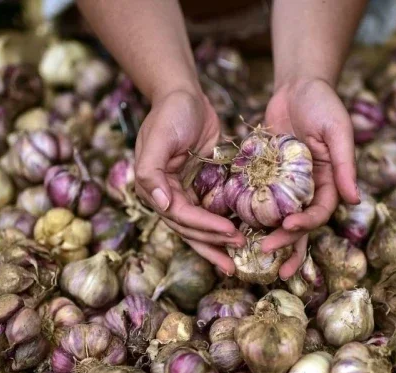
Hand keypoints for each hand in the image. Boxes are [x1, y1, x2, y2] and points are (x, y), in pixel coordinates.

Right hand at [134, 90, 245, 272]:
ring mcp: (186, 192)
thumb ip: (152, 171)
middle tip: (238, 253)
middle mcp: (168, 195)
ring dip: (218, 241)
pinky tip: (243, 233)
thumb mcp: (159, 137)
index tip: (229, 232)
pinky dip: (225, 223)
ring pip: (201, 225)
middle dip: (213, 243)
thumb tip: (160, 205)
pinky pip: (214, 210)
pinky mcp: (202, 186)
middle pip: (190, 228)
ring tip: (240, 255)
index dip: (204, 227)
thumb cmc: (171, 112)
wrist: (185, 94)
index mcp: (154, 187)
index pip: (180, 216)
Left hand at [262, 77, 360, 278]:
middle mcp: (307, 189)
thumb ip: (345, 164)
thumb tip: (354, 199)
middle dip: (284, 242)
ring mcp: (284, 185)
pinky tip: (232, 226)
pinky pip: (255, 198)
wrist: (297, 86)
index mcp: (328, 182)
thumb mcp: (337, 131)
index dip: (306, 224)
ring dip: (265, 236)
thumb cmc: (323, 104)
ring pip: (275, 218)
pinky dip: (246, 213)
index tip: (288, 227)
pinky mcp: (265, 176)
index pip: (319, 212)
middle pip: (297, 224)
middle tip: (265, 252)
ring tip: (250, 253)